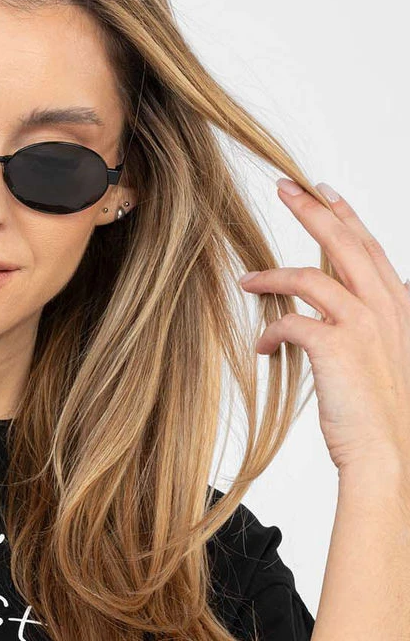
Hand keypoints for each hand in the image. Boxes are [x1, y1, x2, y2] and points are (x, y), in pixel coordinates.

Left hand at [238, 179, 409, 474]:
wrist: (388, 453)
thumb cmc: (383, 416)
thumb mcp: (385, 360)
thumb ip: (367, 330)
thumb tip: (337, 318)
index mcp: (399, 306)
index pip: (370, 247)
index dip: (345, 216)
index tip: (322, 192)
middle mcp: (385, 307)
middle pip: (344, 242)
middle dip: (312, 209)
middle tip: (283, 187)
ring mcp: (362, 324)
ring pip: (312, 276)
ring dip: (273, 275)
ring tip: (246, 279)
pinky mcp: (336, 347)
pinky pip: (292, 323)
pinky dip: (271, 331)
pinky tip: (261, 346)